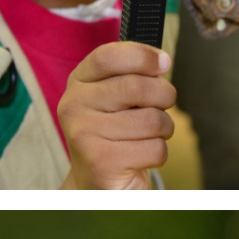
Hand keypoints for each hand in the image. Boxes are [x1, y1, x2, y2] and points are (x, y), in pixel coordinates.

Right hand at [58, 41, 173, 188]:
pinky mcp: (101, 162)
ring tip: (147, 136)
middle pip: (137, 87)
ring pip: (152, 120)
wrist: (97, 183)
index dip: (143, 56)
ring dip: (164, 129)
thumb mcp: (116, 98)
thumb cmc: (115, 134)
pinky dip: (158, 154)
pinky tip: (140, 157)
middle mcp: (74, 106)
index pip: (109, 56)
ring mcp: (84, 134)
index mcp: (77, 83)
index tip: (164, 63)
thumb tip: (162, 62)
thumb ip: (132, 75)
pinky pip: (154, 149)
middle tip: (162, 106)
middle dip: (164, 96)